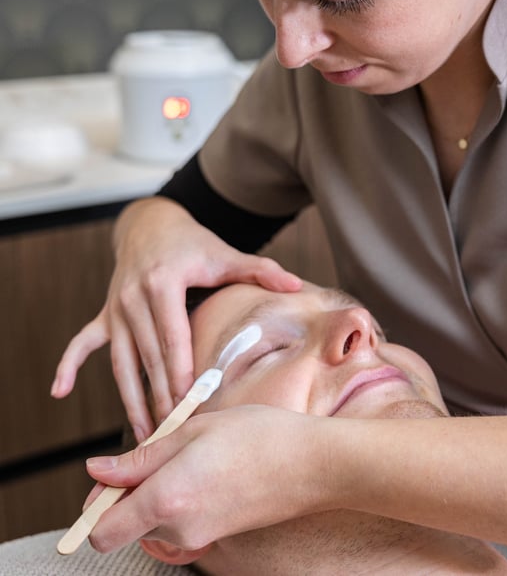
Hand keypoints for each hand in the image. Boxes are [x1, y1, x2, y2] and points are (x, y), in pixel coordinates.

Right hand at [50, 197, 301, 439]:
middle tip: (172, 434)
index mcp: (163, 283)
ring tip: (142, 435)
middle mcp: (132, 297)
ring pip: (120, 362)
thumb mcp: (225, 253)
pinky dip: (69, 365)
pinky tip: (58, 392)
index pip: (172, 338)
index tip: (187, 404)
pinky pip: (82, 343)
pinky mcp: (104, 315)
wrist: (149, 225)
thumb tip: (295, 283)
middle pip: (147, 357)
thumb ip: (259, 269)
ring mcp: (115, 308)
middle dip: (159, 397)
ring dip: (130, 399)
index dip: (179, 373)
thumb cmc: (192, 243)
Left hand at [82, 405, 330, 552]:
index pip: (100, 531)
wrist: (314, 464)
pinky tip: (210, 472)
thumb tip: (97, 471)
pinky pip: (181, 523)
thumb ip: (141, 456)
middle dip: (131, 494)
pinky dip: (183, 500)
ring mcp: (200, 537)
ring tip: (194, 457)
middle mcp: (178, 527)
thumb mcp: (194, 430)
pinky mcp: (218, 536)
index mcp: (166, 498)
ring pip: (155, 523)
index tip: (111, 477)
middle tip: (161, 453)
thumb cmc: (259, 437)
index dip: (96, 505)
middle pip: (127, 526)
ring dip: (160, 494)